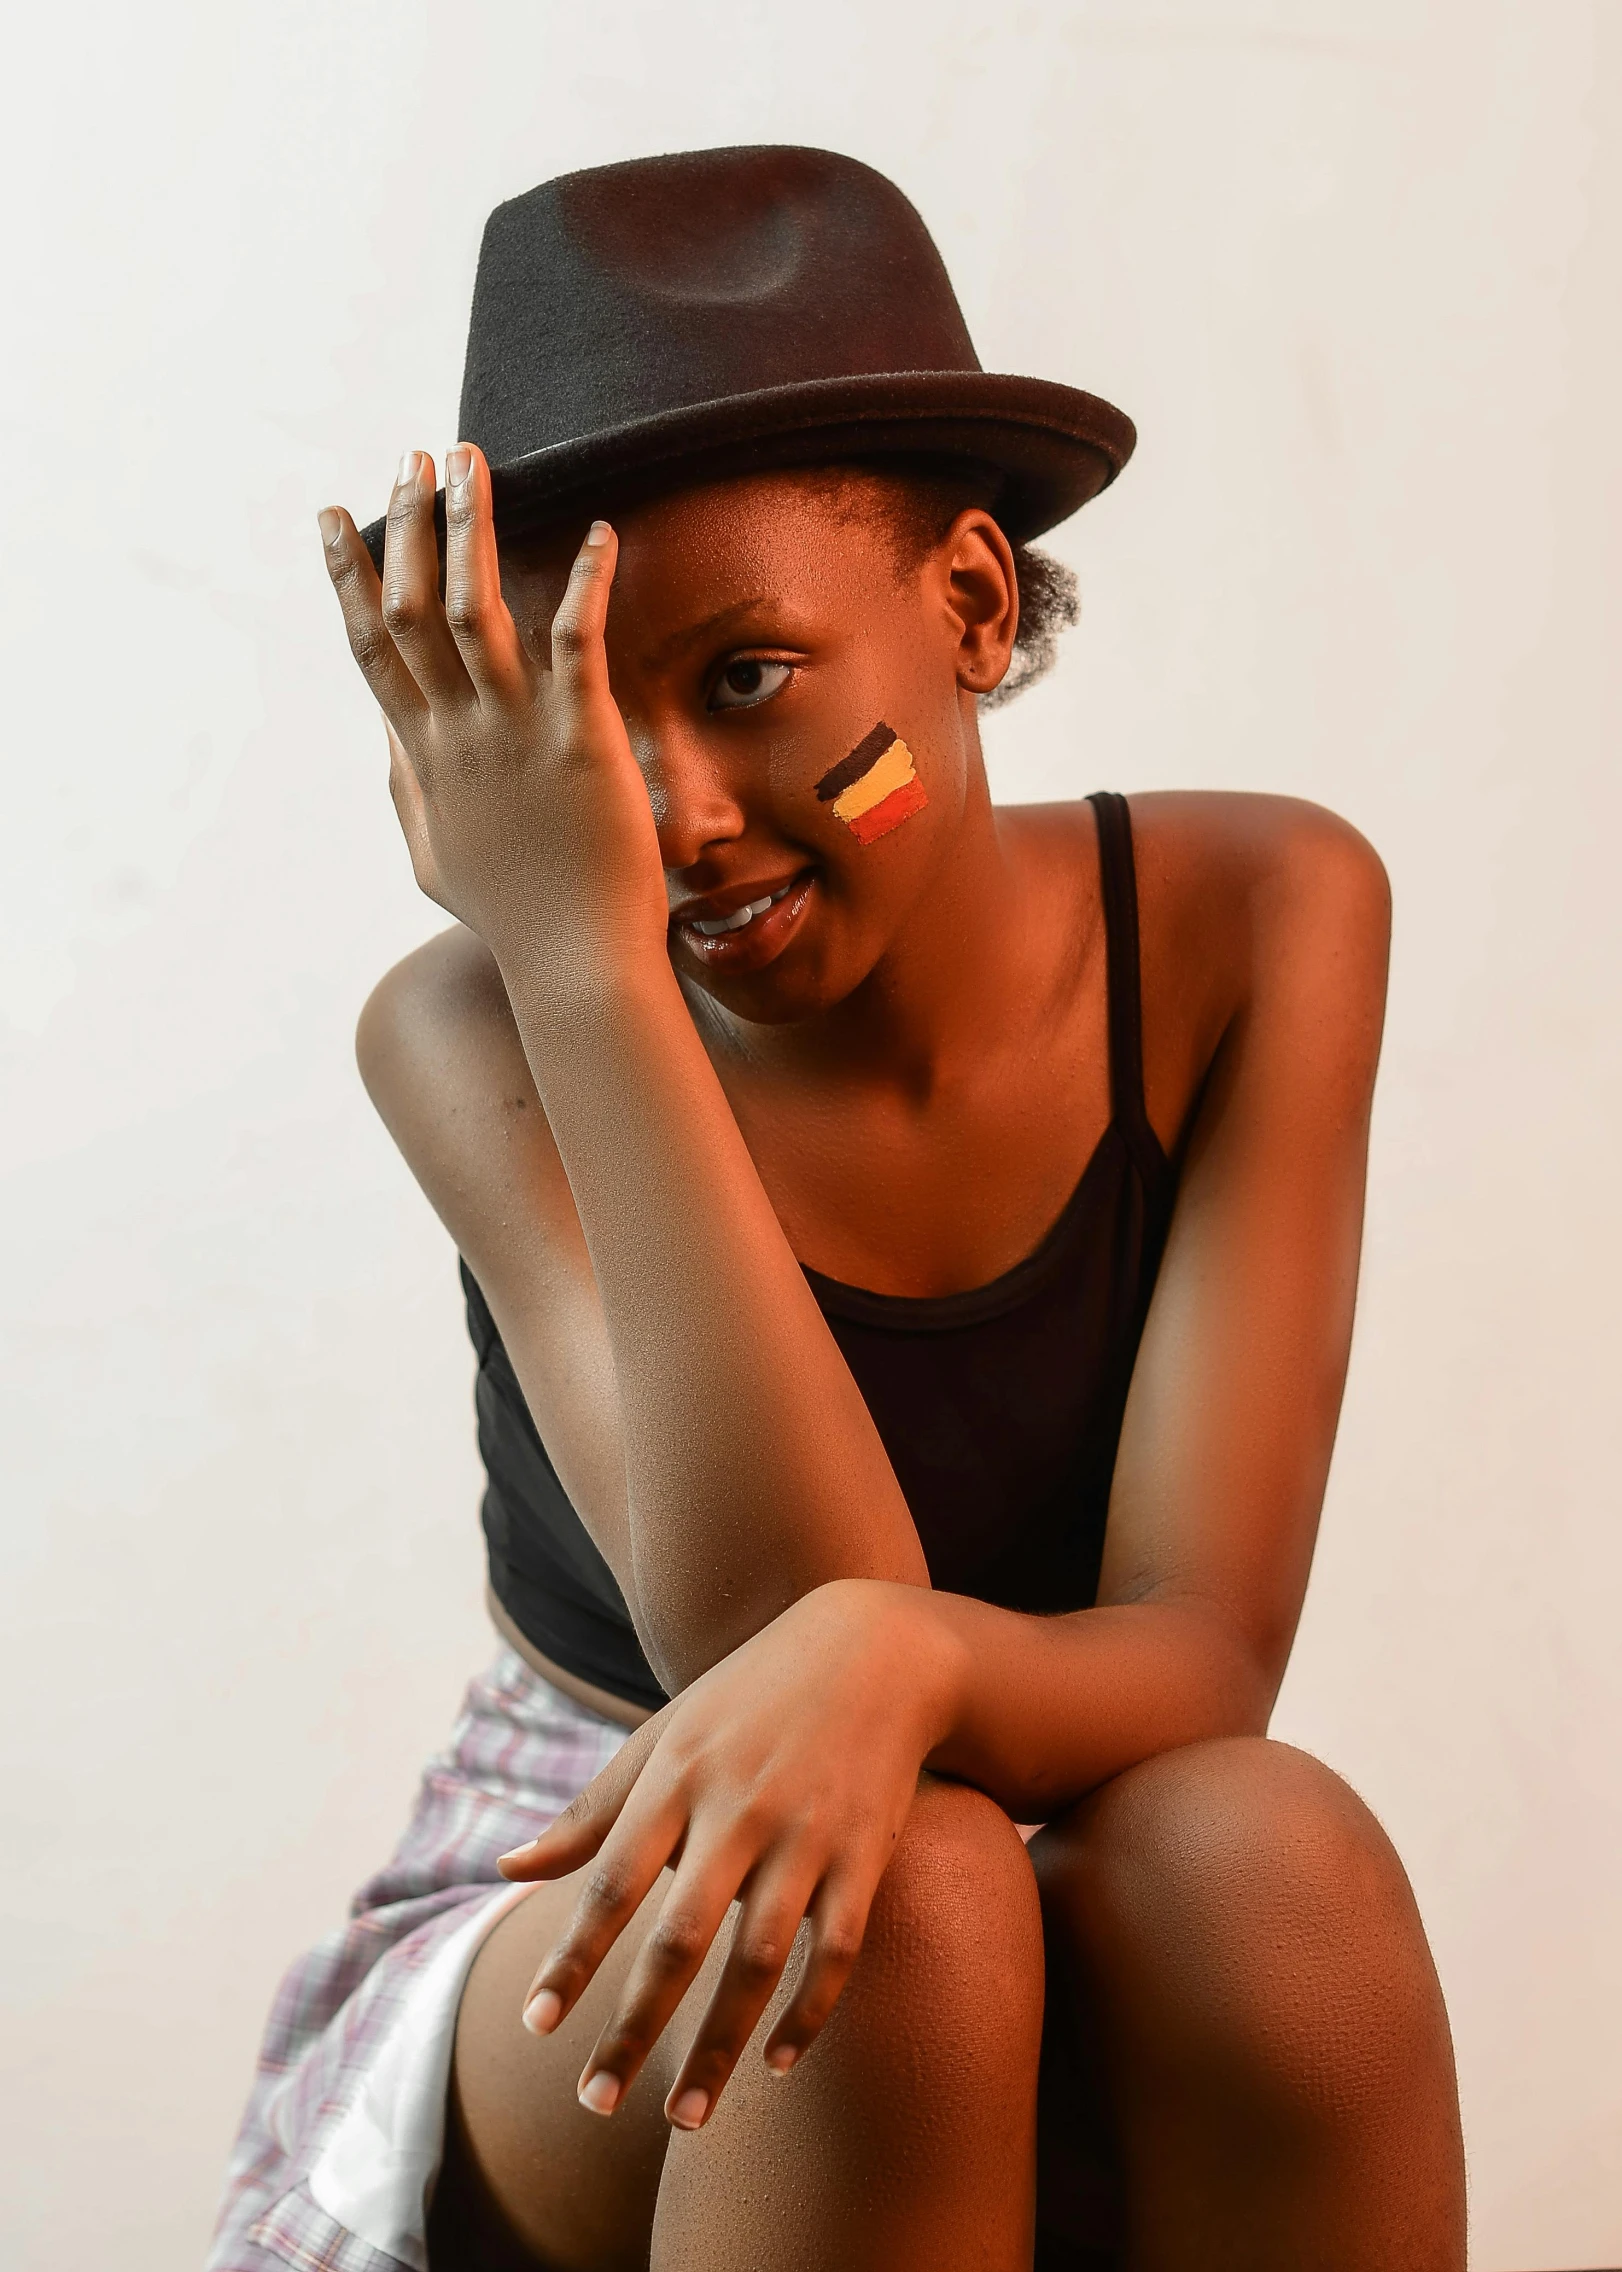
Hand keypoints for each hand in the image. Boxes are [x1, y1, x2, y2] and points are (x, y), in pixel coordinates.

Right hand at [317, 447, 667, 977]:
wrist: (574, 964)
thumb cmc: (513, 918)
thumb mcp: (434, 859)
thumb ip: (409, 793)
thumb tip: (392, 746)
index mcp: (425, 755)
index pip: (373, 646)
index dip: (350, 574)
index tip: (336, 515)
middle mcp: (459, 733)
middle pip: (412, 607)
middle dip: (406, 524)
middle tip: (409, 456)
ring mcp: (515, 733)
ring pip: (475, 606)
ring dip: (470, 524)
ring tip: (470, 459)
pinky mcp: (580, 738)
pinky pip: (576, 640)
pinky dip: (585, 580)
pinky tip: (599, 530)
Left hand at [496, 1579, 956, 2129]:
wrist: (875, 1652)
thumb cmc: (748, 1701)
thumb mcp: (663, 1737)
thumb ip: (591, 1811)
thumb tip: (506, 1868)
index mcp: (677, 1775)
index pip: (611, 1880)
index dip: (572, 1955)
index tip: (536, 2025)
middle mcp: (738, 1807)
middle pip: (679, 1937)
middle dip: (634, 2025)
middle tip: (597, 2102)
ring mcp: (807, 1832)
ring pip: (758, 1959)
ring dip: (719, 2042)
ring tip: (685, 2117)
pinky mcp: (866, 1852)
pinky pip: (837, 1950)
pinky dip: (808, 2012)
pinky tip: (778, 2063)